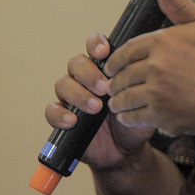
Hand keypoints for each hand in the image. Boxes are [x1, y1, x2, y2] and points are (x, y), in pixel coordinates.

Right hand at [44, 33, 154, 170]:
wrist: (126, 150)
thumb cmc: (135, 119)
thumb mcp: (143, 101)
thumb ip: (141, 84)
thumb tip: (142, 68)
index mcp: (103, 67)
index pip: (94, 45)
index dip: (96, 44)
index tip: (105, 52)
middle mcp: (84, 78)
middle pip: (76, 63)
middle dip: (89, 74)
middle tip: (105, 88)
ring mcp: (71, 97)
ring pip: (63, 83)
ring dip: (78, 94)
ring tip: (96, 107)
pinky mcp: (62, 117)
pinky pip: (51, 111)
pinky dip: (60, 114)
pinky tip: (73, 121)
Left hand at [102, 0, 194, 140]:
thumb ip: (178, 3)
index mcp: (163, 41)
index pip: (125, 50)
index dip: (115, 60)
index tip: (112, 66)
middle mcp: (157, 66)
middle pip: (121, 75)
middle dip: (114, 81)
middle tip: (112, 85)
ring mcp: (159, 92)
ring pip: (124, 97)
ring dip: (117, 100)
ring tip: (117, 102)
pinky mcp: (163, 116)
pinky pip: (134, 116)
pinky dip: (127, 117)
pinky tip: (128, 115)